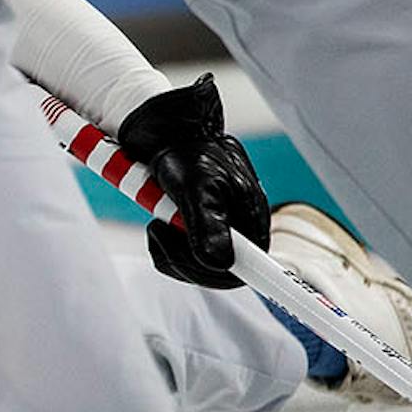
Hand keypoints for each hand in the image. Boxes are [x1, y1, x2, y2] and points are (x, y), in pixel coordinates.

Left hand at [116, 73, 269, 288]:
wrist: (170, 137)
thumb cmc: (187, 155)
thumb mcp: (197, 188)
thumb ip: (208, 226)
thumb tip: (219, 264)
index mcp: (253, 221)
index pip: (250, 269)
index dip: (219, 275)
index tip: (190, 270)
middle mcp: (242, 231)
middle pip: (217, 272)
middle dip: (183, 258)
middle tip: (159, 227)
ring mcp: (222, 232)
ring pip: (195, 265)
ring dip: (170, 248)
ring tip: (158, 219)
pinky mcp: (201, 231)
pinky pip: (181, 255)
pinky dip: (164, 243)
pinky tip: (158, 222)